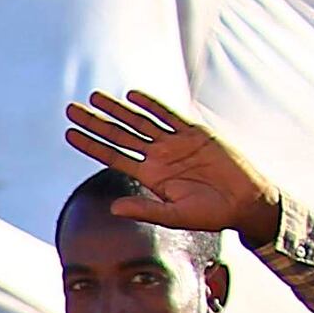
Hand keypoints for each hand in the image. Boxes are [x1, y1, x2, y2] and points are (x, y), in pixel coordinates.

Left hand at [64, 87, 281, 245]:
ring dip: (118, 110)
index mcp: (150, 176)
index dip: (90, 145)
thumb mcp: (174, 215)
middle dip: (96, 122)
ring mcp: (176, 143)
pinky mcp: (197, 134)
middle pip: (120, 134)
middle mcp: (158, 156)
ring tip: (94, 97)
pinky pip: (171, 116)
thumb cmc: (210, 214)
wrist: (244, 202)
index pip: (112, 156)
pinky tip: (134, 96)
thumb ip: (145, 210)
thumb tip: (113, 209)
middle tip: (70, 109)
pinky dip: (153, 105)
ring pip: (141, 121)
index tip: (69, 133)